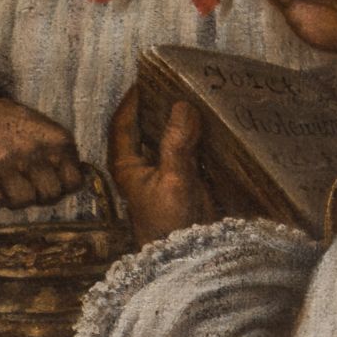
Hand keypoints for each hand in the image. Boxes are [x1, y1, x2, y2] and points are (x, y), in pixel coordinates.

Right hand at [0, 94, 88, 209]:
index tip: (39, 183)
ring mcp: (5, 163)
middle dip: (32, 196)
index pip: (74, 182)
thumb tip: (75, 182)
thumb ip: (52, 152)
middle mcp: (33, 150)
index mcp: (53, 138)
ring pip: (21, 202)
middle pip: (49, 196)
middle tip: (13, 186)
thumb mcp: (32, 126)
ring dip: (4, 198)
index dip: (57, 188)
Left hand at [107, 87, 214, 246]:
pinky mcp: (183, 181)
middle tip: (178, 80)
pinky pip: (187, 151)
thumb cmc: (172, 225)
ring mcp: (162, 174)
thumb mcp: (175, 181)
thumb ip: (177, 144)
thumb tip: (181, 106)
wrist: (189, 260)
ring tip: (197, 95)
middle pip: (145, 127)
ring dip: (180, 120)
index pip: (123, 123)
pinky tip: (212, 123)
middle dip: (159, 104)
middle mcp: (141, 167)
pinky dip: (196, 136)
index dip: (133, 98)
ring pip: (167, 138)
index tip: (148, 76)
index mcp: (127, 165)